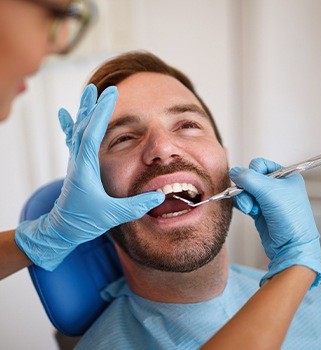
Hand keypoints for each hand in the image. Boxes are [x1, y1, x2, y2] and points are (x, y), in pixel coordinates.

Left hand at [15, 84, 164, 270]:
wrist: (62, 229)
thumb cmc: (84, 221)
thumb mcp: (112, 215)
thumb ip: (137, 205)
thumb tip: (160, 196)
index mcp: (85, 168)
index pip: (92, 133)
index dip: (102, 113)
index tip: (110, 94)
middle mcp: (77, 161)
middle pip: (83, 126)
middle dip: (93, 106)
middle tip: (99, 88)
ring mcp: (75, 163)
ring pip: (78, 130)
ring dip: (84, 111)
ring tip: (87, 94)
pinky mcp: (76, 166)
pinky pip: (73, 139)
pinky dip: (72, 124)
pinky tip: (66, 115)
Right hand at [229, 157, 320, 288]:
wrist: (291, 246)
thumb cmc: (289, 218)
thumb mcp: (269, 191)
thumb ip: (248, 178)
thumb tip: (233, 171)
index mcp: (285, 176)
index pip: (261, 164)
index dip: (253, 172)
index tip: (254, 183)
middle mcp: (277, 186)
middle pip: (250, 178)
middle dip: (246, 188)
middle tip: (251, 199)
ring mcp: (267, 199)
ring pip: (245, 190)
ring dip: (244, 199)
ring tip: (251, 209)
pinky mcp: (260, 210)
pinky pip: (244, 201)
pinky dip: (244, 205)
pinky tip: (250, 212)